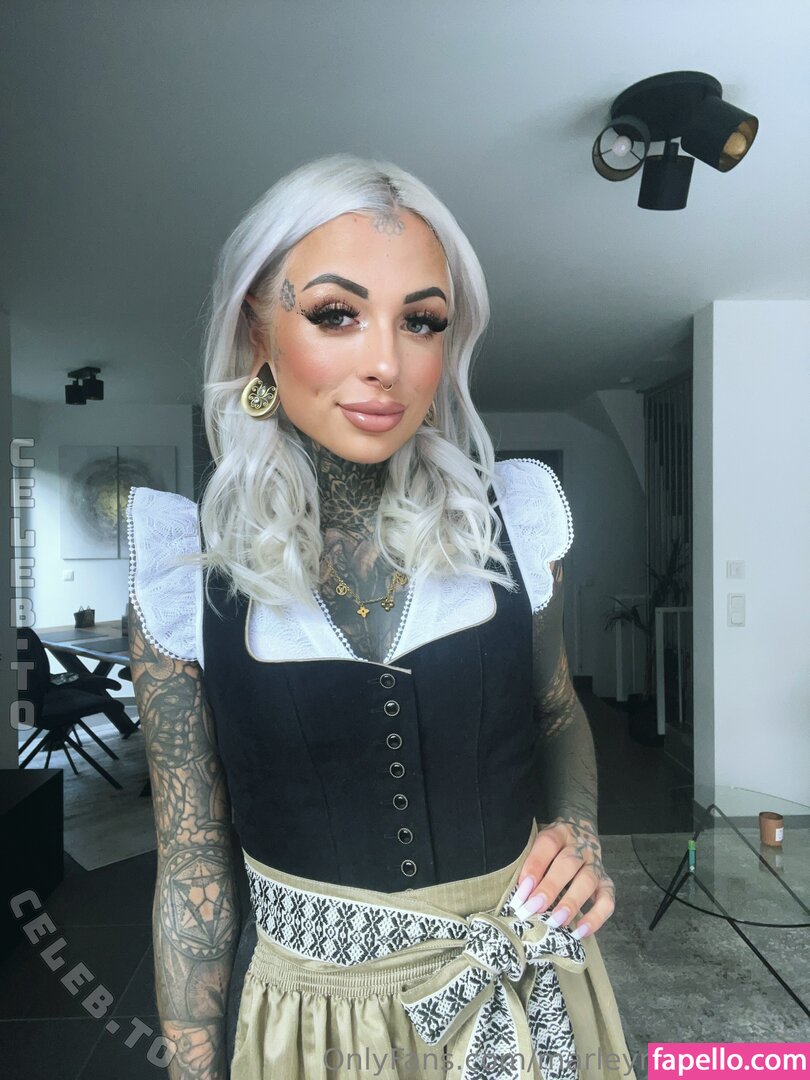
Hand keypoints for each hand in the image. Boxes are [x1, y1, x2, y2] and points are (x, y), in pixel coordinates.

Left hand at [511, 817, 615, 939]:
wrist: (582, 830)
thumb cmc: (551, 845)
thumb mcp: (538, 840)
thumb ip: (528, 859)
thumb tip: (516, 890)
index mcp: (560, 833)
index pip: (548, 845)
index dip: (534, 866)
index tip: (522, 888)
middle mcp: (580, 847)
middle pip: (568, 864)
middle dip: (549, 888)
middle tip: (533, 908)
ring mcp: (596, 865)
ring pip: (587, 881)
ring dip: (570, 903)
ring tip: (555, 921)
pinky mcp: (606, 883)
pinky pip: (607, 901)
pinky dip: (596, 918)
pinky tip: (580, 930)